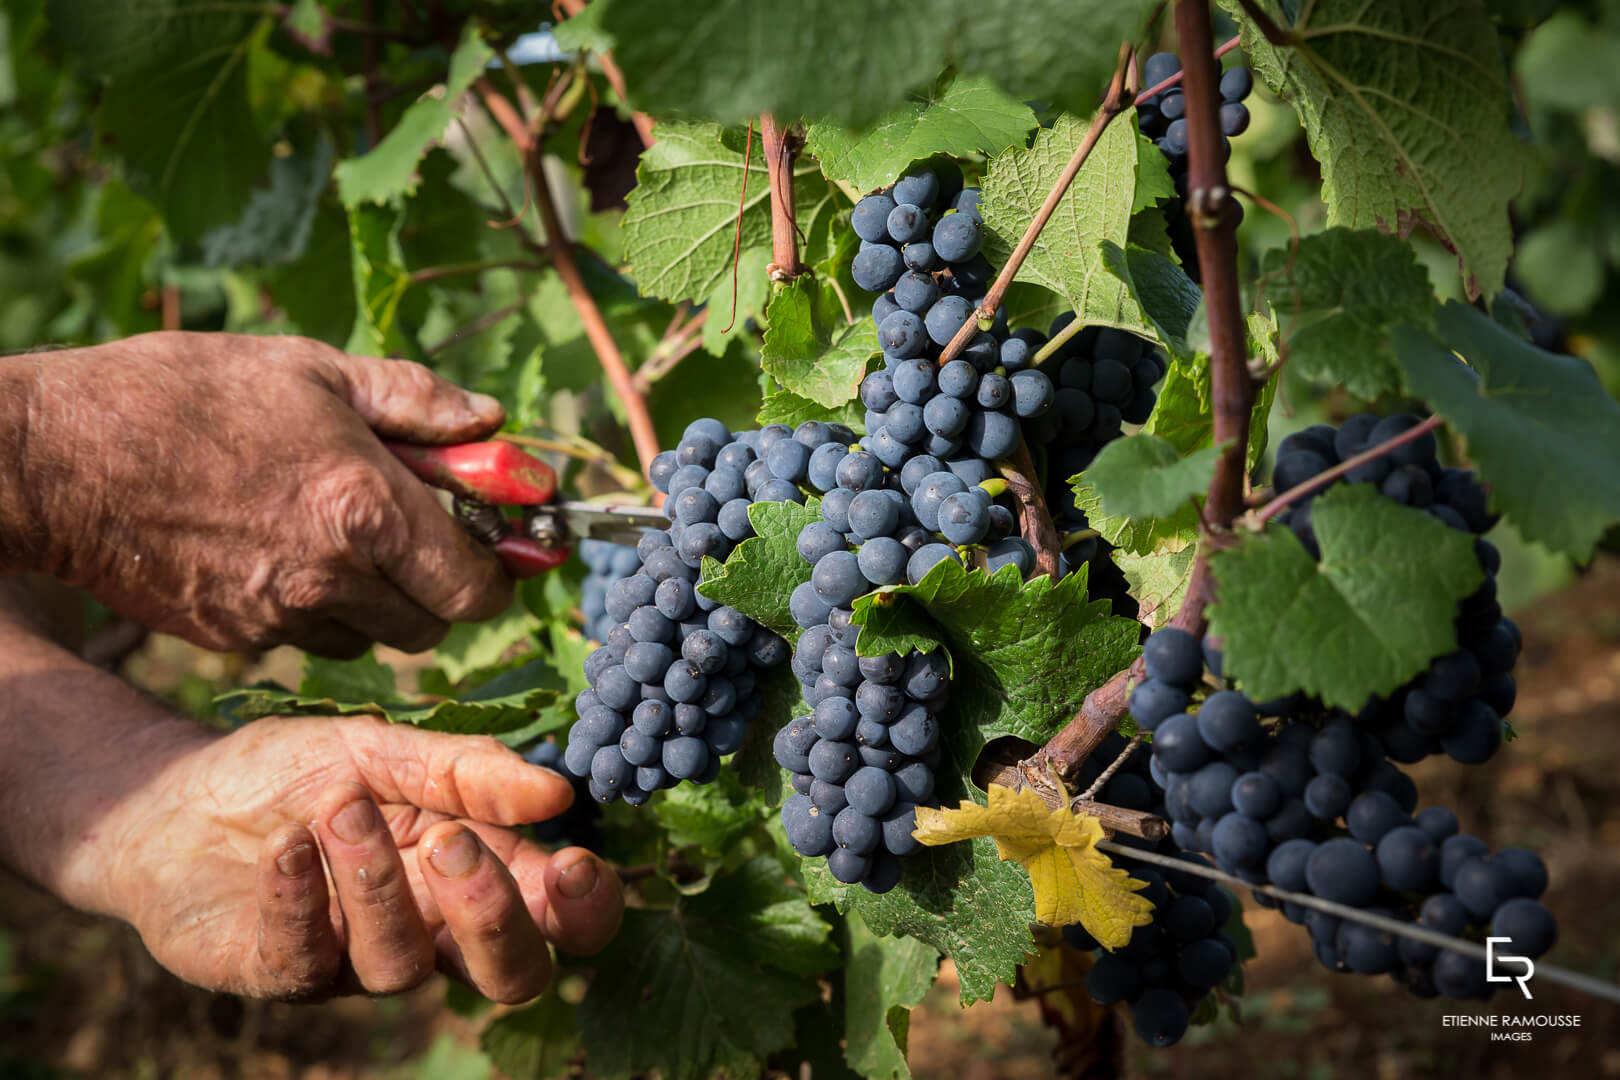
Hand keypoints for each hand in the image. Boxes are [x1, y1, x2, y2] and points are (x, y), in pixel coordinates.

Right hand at [3, 331, 514, 655]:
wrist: (55, 460)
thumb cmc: (183, 395)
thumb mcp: (311, 367)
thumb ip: (415, 399)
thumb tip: (491, 421)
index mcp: (367, 507)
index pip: (475, 588)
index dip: (496, 573)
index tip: (493, 548)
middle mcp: (333, 575)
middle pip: (433, 627)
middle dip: (441, 591)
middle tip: (422, 543)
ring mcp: (279, 615)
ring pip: (371, 639)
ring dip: (378, 603)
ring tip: (340, 538)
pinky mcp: (235, 638)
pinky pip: (306, 638)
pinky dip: (315, 608)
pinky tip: (279, 551)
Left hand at [67, 713, 621, 1002]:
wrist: (172, 796)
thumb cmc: (294, 774)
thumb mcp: (383, 748)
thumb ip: (468, 772)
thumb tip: (559, 792)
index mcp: (474, 875)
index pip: (557, 919)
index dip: (584, 910)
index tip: (574, 862)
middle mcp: (429, 931)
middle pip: (509, 975)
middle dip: (495, 917)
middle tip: (451, 843)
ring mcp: (354, 962)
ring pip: (402, 965)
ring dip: (378, 884)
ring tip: (341, 810)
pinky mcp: (279, 973)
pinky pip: (306, 960)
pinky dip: (300, 899)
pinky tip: (287, 846)